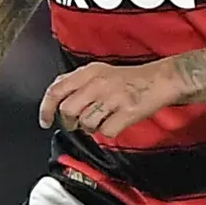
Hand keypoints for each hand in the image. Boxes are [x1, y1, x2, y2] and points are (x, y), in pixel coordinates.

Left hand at [39, 60, 177, 138]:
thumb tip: (55, 98)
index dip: (46, 108)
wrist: (160, 80)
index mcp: (89, 72)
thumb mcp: (100, 72)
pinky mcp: (126, 112)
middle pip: (68, 110)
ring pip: (86, 123)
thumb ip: (77, 83)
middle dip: (70, 122)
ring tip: (102, 119)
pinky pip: (105, 132)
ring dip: (91, 128)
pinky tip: (115, 123)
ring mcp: (112, 97)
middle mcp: (98, 83)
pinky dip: (108, 132)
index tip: (45, 121)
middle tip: (78, 123)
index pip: (57, 89)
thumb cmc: (130, 79)